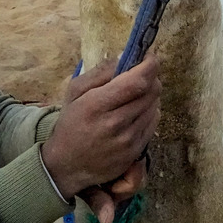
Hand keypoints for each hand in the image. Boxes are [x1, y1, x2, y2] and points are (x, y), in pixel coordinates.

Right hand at [40, 55, 159, 213]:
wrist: (67, 165)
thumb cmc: (71, 123)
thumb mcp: (75, 91)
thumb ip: (100, 72)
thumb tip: (125, 57)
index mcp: (96, 105)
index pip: (136, 82)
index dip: (150, 66)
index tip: (150, 57)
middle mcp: (115, 123)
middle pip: (150, 92)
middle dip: (152, 78)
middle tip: (144, 73)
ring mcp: (127, 140)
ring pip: (154, 106)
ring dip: (151, 95)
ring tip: (137, 93)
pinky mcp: (135, 152)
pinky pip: (153, 123)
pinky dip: (150, 112)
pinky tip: (136, 111)